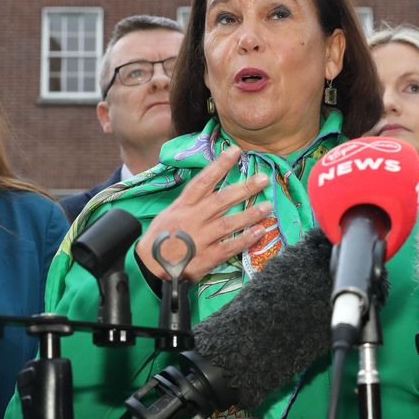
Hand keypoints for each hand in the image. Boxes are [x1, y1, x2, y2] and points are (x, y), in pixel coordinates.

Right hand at [135, 146, 271, 282]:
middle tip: (263, 179)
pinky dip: (246, 240)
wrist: (150, 267)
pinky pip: (230, 247)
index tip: (235, 151)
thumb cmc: (160, 238)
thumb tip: (208, 188)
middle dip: (244, 189)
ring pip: (229, 223)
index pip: (203, 181)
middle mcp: (193, 219)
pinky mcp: (207, 257)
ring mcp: (201, 238)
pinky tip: (260, 232)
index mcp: (183, 206)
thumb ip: (188, 202)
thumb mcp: (168, 214)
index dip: (220, 165)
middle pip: (221, 200)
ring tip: (267, 206)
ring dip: (250, 214)